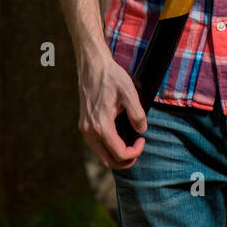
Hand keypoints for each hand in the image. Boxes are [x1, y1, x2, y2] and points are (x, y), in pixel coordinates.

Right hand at [77, 49, 145, 168]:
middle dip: (126, 160)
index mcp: (101, 125)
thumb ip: (137, 114)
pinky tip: (119, 138)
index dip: (135, 152)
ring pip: (101, 155)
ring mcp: (85, 128)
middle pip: (108, 161)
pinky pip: (97, 145)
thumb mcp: (129, 92)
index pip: (119, 153)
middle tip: (138, 149)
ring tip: (130, 145)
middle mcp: (89, 130)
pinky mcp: (84, 124)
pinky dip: (109, 148)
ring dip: (117, 156)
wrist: (92, 65)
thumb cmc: (110, 76)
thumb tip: (141, 130)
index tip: (143, 140)